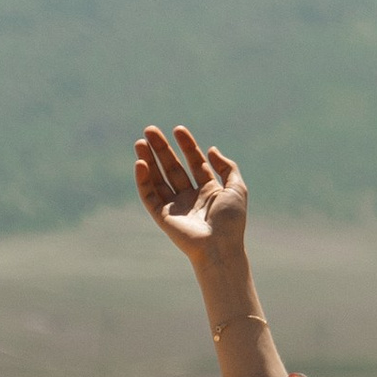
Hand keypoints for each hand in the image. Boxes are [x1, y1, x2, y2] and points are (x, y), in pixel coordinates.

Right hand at [134, 123, 249, 271]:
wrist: (220, 247)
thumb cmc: (231, 221)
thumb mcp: (236, 188)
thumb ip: (227, 167)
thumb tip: (212, 149)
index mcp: (209, 190)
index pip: (195, 162)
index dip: (187, 145)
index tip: (178, 129)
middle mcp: (190, 197)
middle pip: (173, 167)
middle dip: (161, 149)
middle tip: (150, 130)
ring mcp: (175, 206)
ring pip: (158, 179)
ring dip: (148, 161)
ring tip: (140, 142)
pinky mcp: (162, 216)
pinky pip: (149, 195)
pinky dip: (143, 180)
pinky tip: (141, 163)